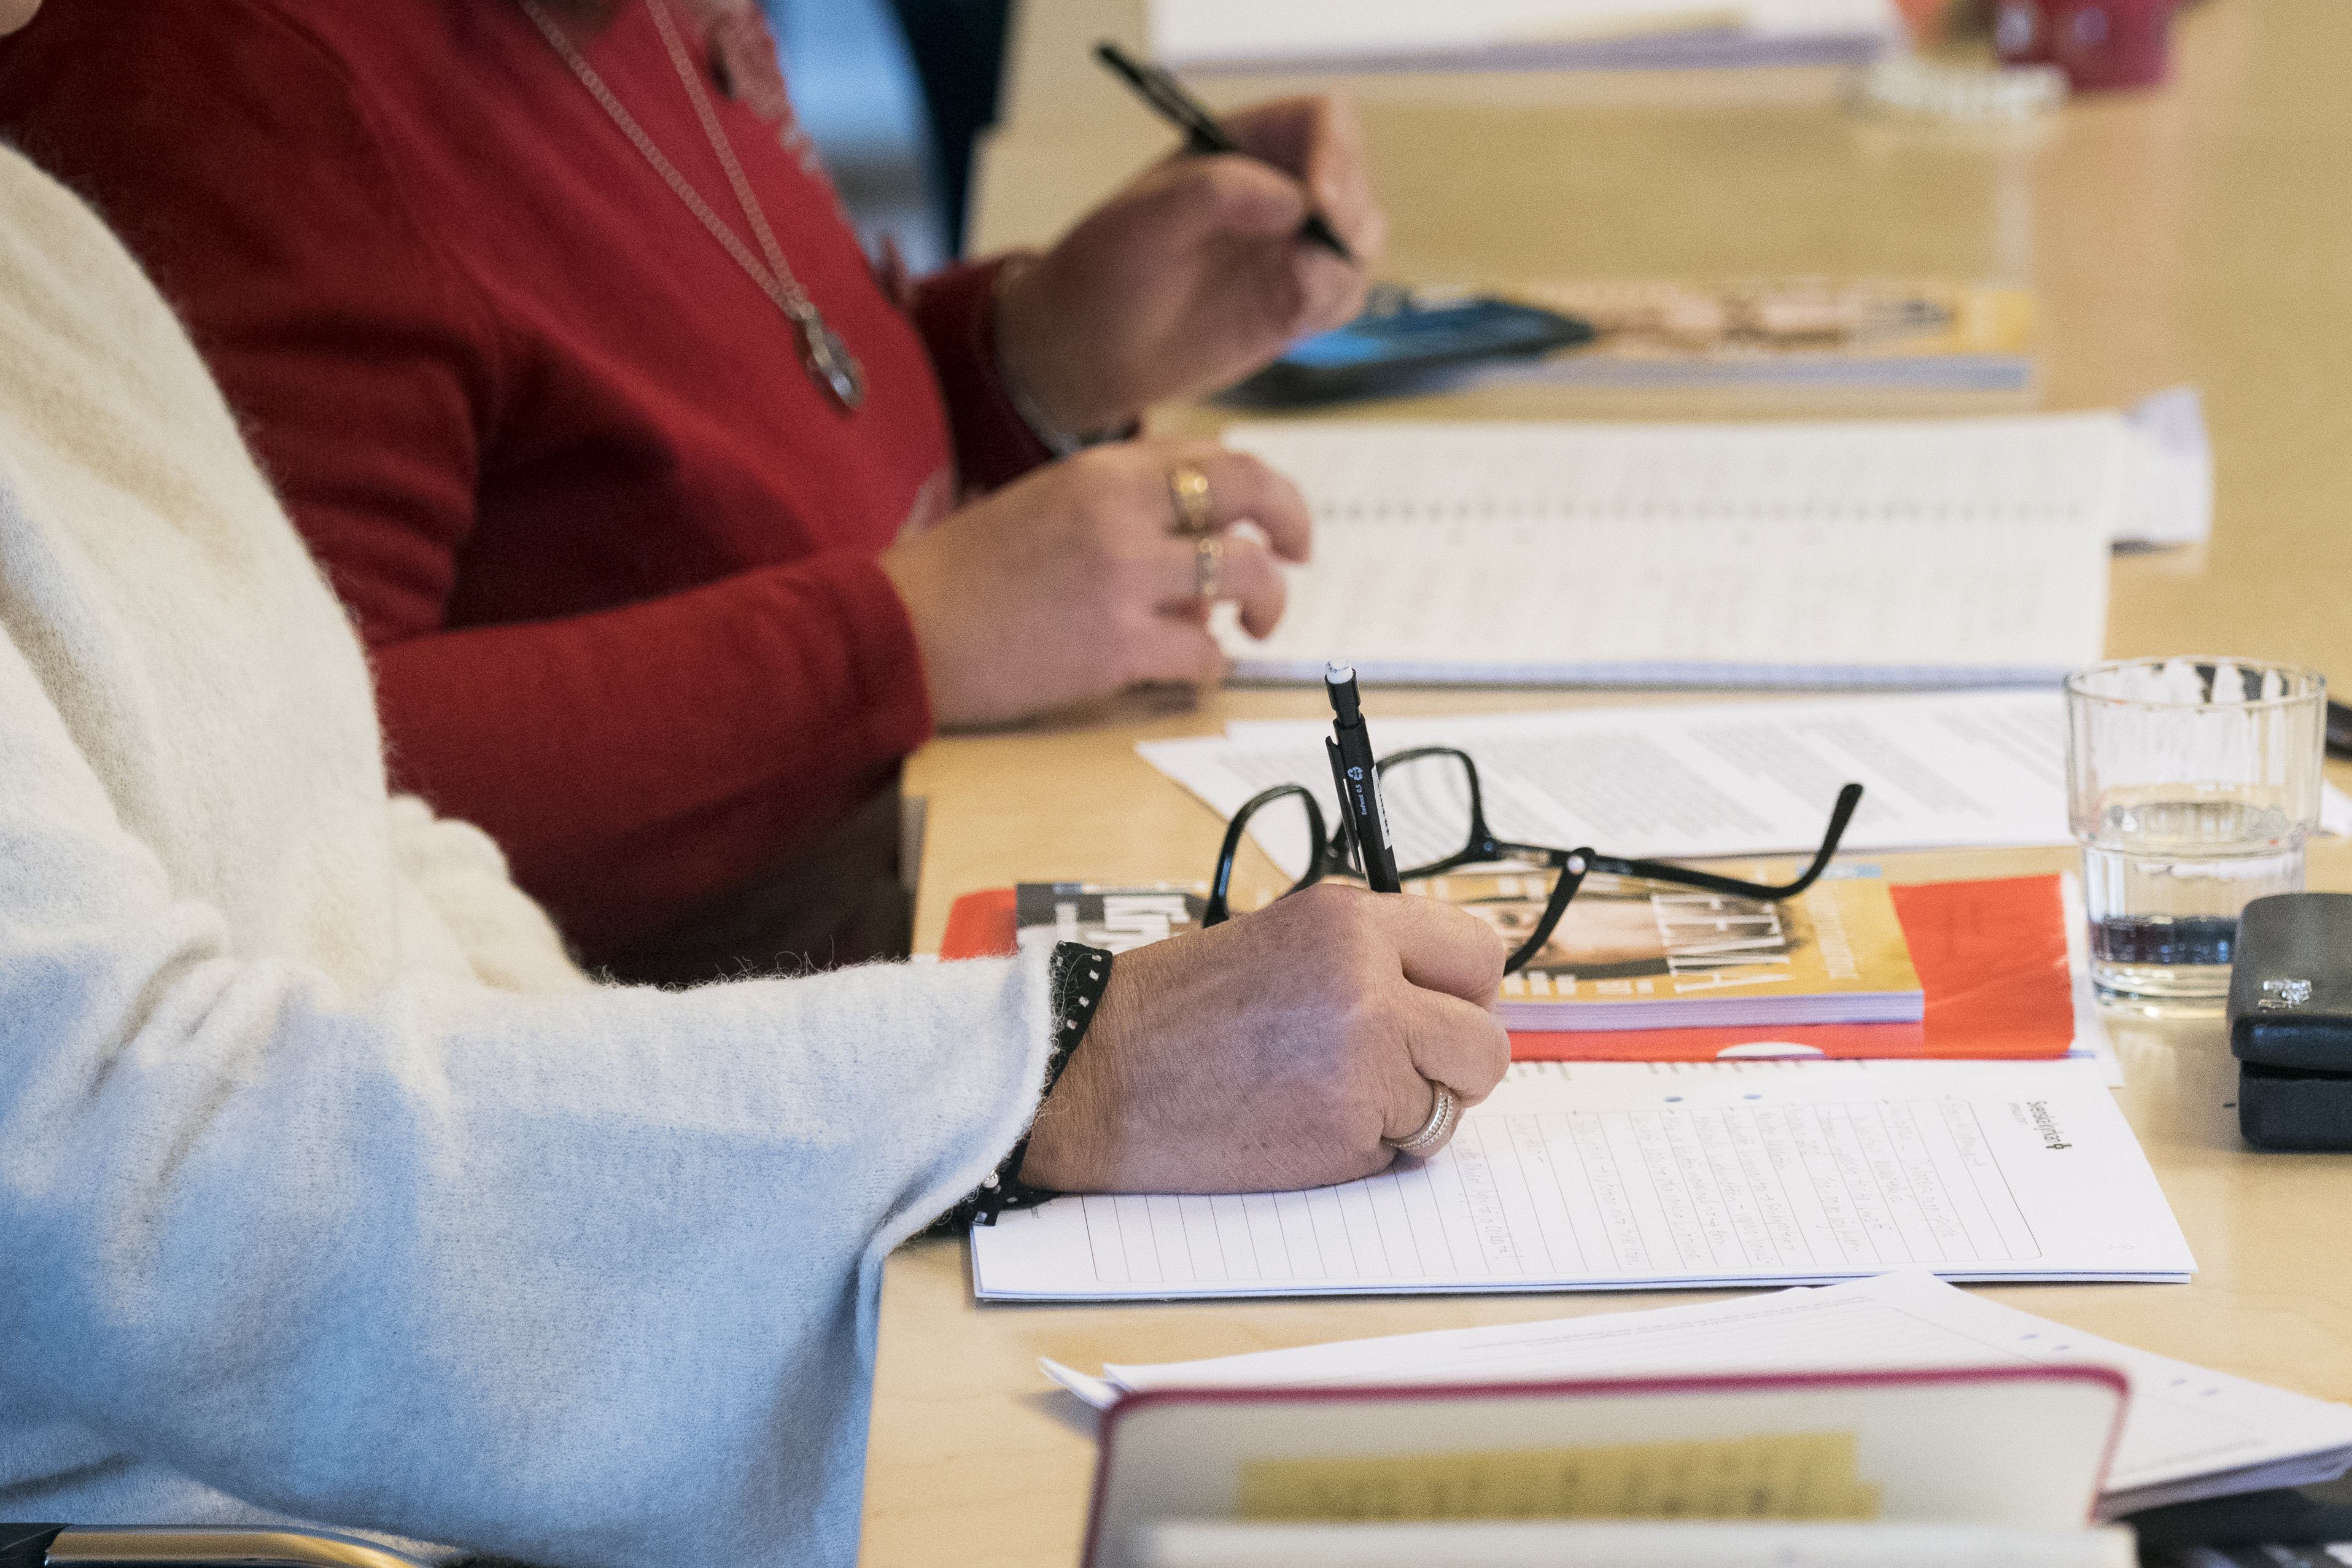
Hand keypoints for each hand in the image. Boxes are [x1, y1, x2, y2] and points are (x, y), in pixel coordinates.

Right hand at [877, 438, 1309, 727]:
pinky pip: (1205, 652)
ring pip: (1244, 573)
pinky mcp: (1117, 648)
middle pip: (1250, 493)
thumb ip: (1117, 506)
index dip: (1260, 485)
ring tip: (1253, 624)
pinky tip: (1194, 669)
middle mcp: (1121, 511)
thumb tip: (1192, 535)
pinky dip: (1213, 664)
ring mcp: (1123, 578)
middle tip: (1298, 557)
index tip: (1270, 516)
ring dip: (1266, 601)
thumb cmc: (962, 576)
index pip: (1214, 453)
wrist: (898, 630)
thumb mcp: (1042, 505)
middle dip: (1292, 523)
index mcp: (1100, 469)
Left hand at [994, 95, 1386, 435]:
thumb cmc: (1106, 271)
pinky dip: (1331, 306)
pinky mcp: (1300, 295)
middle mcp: (1281, 185)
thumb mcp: (1143, 220)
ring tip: (1290, 297)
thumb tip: (1292, 202)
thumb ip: (1214, 193)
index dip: (1337, 155)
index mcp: (1245, 144)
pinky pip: (1347, 292)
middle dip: (1347, 222)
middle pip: (1357, 181)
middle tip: (1307, 265)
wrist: (1093, 348)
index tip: (1321, 203)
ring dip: (1339, 270)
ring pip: (1363, 240)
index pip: (1324, 122)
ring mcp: (1295, 242)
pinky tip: (1289, 320)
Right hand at [1020, 885, 1510, 1193]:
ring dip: (1407, 1112)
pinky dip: (1364, 1151)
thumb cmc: (1171, 1010)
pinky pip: (1400, 1152)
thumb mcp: (1281, 940)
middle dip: (1451, 1067)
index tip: (1441, 1011)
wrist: (1092, 1074)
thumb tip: (1444, 994)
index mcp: (1351, 922)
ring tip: (1326, 1095)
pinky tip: (1299, 1124)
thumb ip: (1367, 958)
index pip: (1480, 953)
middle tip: (1395, 1071)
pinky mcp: (1344, 1133)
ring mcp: (1363, 1063)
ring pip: (1450, 1106)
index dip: (1465, 994)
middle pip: (1486, 1042)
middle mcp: (1369, 985)